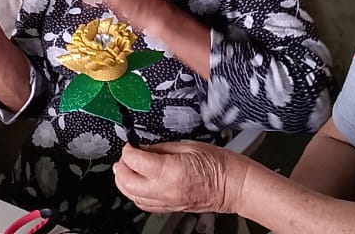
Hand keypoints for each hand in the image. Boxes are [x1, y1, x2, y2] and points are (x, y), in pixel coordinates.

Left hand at [114, 141, 248, 214]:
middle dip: (121, 167)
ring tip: (127, 170)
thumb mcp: (187, 145)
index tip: (130, 145)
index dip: (128, 150)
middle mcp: (164, 189)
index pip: (134, 161)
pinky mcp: (170, 208)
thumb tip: (143, 148)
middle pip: (127, 182)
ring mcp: (166, 201)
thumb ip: (160, 148)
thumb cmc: (217, 164)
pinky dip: (135, 194)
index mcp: (169, 170)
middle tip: (124, 157)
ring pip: (132, 197)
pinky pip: (144, 204)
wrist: (232, 185)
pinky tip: (138, 184)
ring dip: (125, 182)